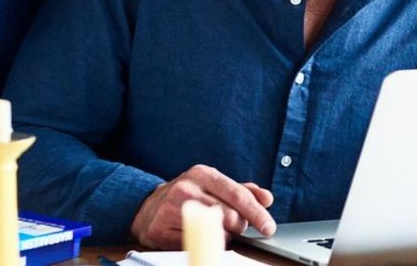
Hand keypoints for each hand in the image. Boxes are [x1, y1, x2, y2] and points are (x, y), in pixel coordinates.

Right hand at [131, 165, 276, 249]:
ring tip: (215, 228)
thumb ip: (243, 191)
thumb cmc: (189, 195)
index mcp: (203, 174)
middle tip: (237, 226)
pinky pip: (193, 244)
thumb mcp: (215, 186)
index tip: (269, 227)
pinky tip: (196, 234)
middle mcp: (186, 188)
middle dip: (240, 225)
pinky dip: (201, 243)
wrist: (147, 206)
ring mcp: (171, 209)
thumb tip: (267, 199)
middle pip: (228, 216)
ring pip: (213, 231)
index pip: (238, 195)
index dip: (257, 213)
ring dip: (222, 235)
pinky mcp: (159, 230)